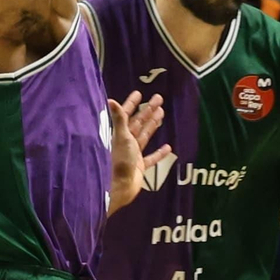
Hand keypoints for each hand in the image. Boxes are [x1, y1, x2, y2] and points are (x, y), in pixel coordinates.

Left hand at [106, 90, 169, 213]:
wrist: (119, 187)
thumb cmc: (118, 161)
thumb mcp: (120, 137)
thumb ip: (119, 119)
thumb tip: (111, 99)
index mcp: (120, 134)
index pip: (126, 115)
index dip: (132, 104)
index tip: (139, 93)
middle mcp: (126, 142)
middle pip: (138, 123)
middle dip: (148, 111)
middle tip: (159, 99)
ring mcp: (133, 154)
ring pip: (145, 136)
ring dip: (153, 125)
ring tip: (162, 114)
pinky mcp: (140, 166)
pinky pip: (151, 158)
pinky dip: (159, 153)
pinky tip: (168, 147)